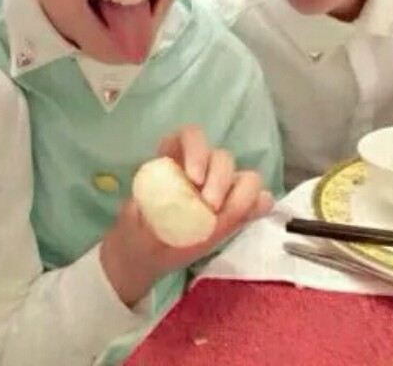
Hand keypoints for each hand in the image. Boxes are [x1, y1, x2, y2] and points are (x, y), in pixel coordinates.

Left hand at [100, 126, 272, 306]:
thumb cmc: (137, 230)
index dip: (196, 149)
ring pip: (244, 175)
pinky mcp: (235, 209)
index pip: (189, 136)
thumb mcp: (133, 217)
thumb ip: (149, 207)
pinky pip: (258, 198)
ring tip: (223, 217)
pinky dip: (259, 203)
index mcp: (173, 160)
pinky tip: (252, 214)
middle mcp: (200, 169)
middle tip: (209, 207)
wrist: (145, 257)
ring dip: (241, 193)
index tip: (193, 177)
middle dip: (220, 179)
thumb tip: (165, 198)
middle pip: (221, 156)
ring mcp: (220, 189)